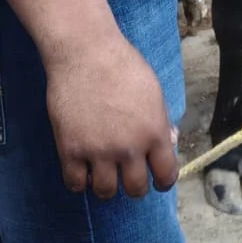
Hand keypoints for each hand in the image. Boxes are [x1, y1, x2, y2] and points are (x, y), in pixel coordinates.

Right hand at [44, 32, 179, 198]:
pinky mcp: (71, 150)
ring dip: (106, 185)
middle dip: (134, 185)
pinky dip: (80, 181)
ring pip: (105, 191)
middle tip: (128, 175)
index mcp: (154, 131)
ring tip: (103, 172)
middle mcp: (129, 147)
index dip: (163, 181)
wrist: (85, 51)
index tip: (157, 180)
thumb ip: (161, 120)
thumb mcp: (152, 90)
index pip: (166, 174)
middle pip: (135, 189)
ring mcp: (99, 151)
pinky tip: (82, 169)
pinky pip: (76, 184)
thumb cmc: (122, 64)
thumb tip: (171, 142)